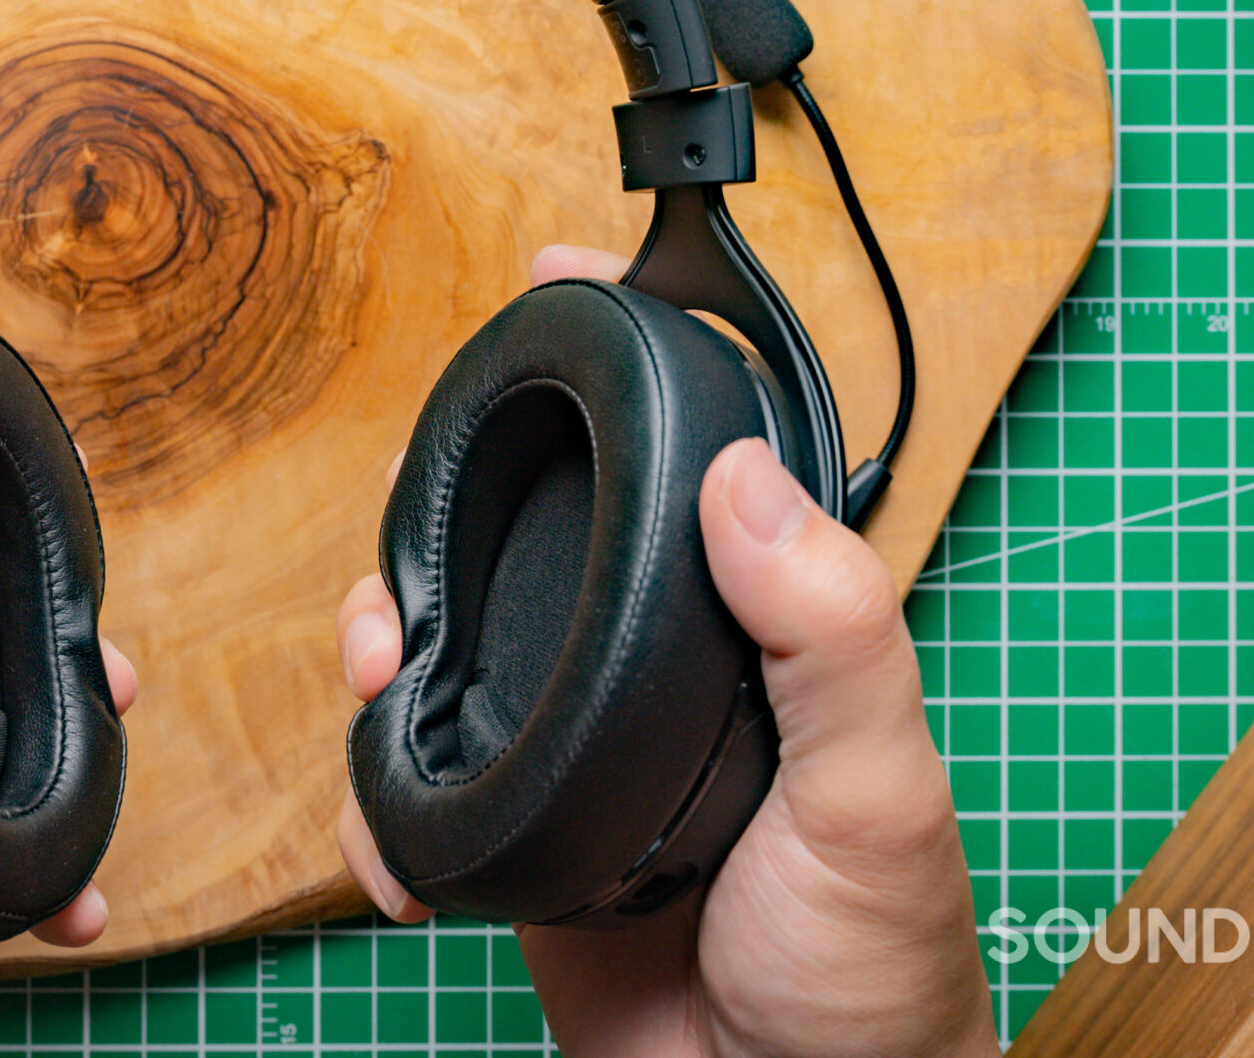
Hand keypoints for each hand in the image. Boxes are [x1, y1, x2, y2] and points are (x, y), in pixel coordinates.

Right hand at [335, 244, 994, 1057]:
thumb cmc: (873, 978)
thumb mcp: (878, 797)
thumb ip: (830, 637)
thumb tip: (744, 480)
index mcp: (769, 633)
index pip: (701, 459)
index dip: (633, 359)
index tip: (559, 276)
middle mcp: (671, 669)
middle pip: (546, 533)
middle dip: (454, 504)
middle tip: (405, 513)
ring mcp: (592, 746)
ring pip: (466, 640)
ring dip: (394, 634)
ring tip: (375, 660)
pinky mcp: (530, 828)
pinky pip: (428, 773)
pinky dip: (383, 783)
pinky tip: (391, 815)